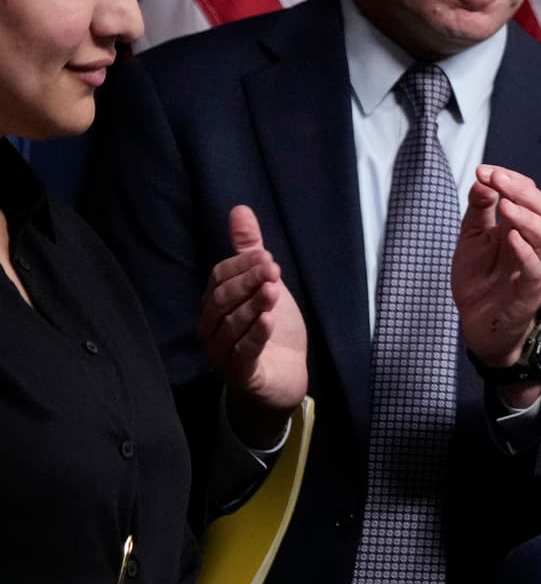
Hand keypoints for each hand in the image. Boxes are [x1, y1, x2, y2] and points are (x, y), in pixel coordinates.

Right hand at [199, 205, 307, 445]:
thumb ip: (249, 250)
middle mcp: (211, 327)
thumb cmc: (272, 327)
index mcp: (214, 303)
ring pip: (232, 325)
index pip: (219, 278)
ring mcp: (222, 352)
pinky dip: (255, 335)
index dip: (242, 266)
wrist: (286, 374)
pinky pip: (243, 352)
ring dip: (253, 306)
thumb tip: (240, 209)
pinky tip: (268, 320)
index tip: (268, 257)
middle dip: (248, 283)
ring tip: (273, 291)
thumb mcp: (264, 283)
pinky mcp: (241, 374)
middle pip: (223, 300)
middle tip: (273, 270)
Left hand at [451, 165, 540, 370]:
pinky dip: (526, 253)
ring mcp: (535, 268)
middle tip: (498, 180)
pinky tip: (511, 238)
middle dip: (523, 192)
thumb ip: (479, 209)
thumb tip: (484, 179)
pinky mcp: (529, 293)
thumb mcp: (472, 237)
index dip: (511, 179)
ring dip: (527, 219)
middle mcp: (533, 245)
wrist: (477, 324)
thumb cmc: (479, 280)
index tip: (485, 170)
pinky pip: (535, 270)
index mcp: (520, 228)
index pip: (529, 195)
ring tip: (506, 207)